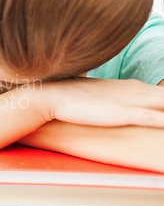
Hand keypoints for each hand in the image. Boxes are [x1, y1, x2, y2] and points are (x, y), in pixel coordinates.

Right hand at [40, 78, 163, 127]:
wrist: (54, 95)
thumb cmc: (70, 96)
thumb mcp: (94, 94)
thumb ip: (106, 98)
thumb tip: (103, 103)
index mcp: (130, 87)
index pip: (162, 94)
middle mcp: (136, 90)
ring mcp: (133, 101)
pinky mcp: (125, 113)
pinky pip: (157, 118)